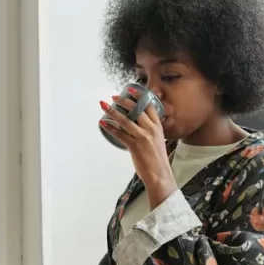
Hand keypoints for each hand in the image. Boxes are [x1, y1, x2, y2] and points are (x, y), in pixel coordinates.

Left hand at [100, 91, 177, 206]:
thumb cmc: (157, 160)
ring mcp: (143, 137)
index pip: (149, 106)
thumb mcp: (158, 141)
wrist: (160, 175)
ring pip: (125, 120)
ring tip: (103, 105)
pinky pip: (120, 134)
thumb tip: (139, 126)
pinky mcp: (135, 146)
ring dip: (112, 111)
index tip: (130, 89)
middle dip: (123, 101)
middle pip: (136, 109)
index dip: (139, 96)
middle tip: (113, 96)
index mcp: (158, 127)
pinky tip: (103, 123)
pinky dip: (110, 127)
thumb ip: (150, 132)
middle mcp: (151, 129)